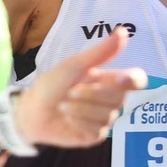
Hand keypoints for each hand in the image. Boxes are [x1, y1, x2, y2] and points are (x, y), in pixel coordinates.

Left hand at [17, 27, 146, 147]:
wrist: (31, 111)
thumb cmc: (51, 85)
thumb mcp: (73, 66)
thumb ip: (100, 52)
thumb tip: (123, 31)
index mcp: (108, 80)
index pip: (136, 80)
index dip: (133, 80)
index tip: (121, 79)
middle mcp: (111, 100)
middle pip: (119, 98)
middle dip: (91, 94)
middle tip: (69, 92)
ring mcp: (105, 118)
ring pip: (108, 115)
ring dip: (80, 108)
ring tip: (63, 105)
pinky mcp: (96, 135)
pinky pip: (97, 129)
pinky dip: (78, 121)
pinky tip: (67, 119)